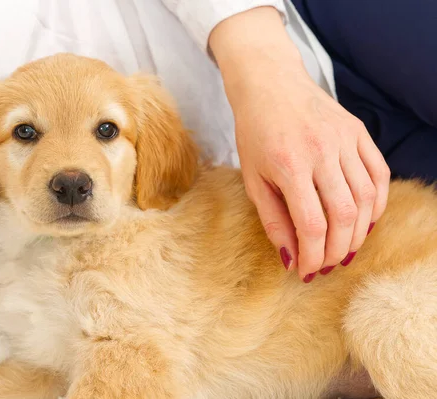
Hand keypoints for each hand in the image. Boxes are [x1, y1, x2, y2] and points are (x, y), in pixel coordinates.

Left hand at [210, 7, 389, 280]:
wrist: (270, 85)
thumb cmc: (255, 133)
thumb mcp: (253, 178)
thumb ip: (272, 219)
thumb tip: (289, 258)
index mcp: (289, 165)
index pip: (311, 224)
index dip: (312, 255)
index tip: (307, 271)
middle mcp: (322, 152)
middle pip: (343, 215)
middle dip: (337, 250)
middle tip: (327, 265)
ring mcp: (345, 140)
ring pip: (365, 199)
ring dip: (358, 232)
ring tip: (345, 249)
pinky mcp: (359, 132)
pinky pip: (379, 175)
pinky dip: (376, 204)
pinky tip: (364, 221)